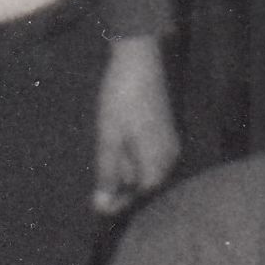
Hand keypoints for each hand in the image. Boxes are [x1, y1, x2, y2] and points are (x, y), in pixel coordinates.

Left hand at [93, 38, 178, 210]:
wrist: (138, 58)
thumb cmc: (121, 98)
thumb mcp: (109, 138)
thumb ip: (108, 173)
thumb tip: (102, 206)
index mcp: (158, 160)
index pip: (141, 193)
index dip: (120, 201)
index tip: (96, 205)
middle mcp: (170, 155)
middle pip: (145, 182)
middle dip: (121, 184)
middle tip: (95, 181)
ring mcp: (169, 141)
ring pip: (146, 167)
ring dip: (125, 168)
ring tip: (105, 155)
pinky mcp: (165, 129)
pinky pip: (149, 153)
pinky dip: (131, 154)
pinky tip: (116, 142)